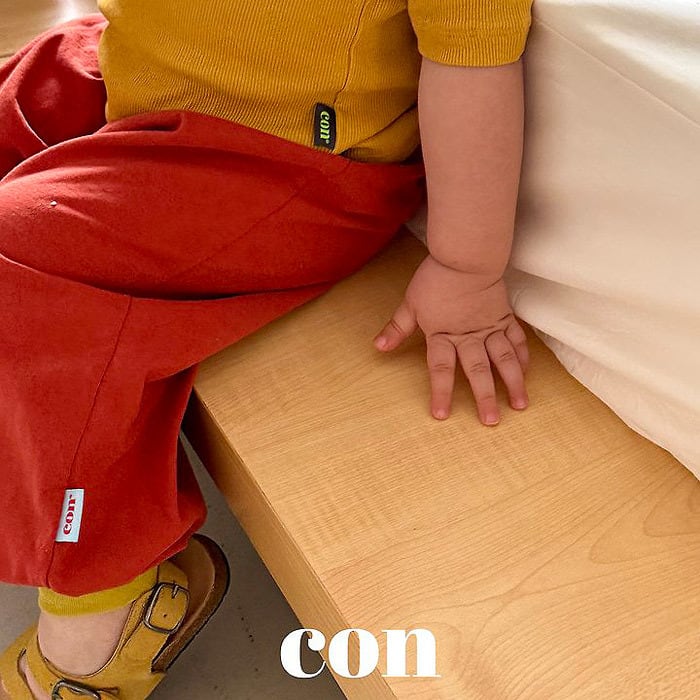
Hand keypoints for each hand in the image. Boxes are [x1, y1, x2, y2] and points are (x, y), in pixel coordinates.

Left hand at [373, 253, 528, 424]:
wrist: (466, 257)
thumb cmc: (435, 278)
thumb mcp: (410, 303)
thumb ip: (397, 328)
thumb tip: (378, 348)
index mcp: (443, 335)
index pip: (441, 369)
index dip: (440, 393)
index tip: (442, 415)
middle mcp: (469, 336)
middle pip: (477, 370)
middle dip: (485, 397)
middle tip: (491, 421)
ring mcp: (490, 327)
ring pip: (504, 359)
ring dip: (513, 383)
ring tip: (520, 405)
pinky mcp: (504, 317)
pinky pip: (516, 340)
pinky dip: (523, 356)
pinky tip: (526, 372)